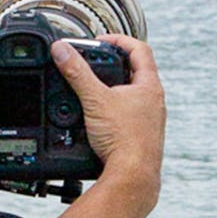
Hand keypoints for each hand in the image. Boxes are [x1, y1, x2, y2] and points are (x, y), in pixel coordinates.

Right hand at [50, 34, 165, 180]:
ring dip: (113, 88)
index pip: (140, 49)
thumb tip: (62, 50)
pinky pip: (128, 114)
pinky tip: (98, 117)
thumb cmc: (124, 141)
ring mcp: (150, 120)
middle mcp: (154, 102)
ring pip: (132, 94)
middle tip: (93, 63)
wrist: (132, 178)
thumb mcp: (95, 99)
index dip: (119, 40)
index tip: (100, 41)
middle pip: (136, 71)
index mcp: (149, 86)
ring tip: (92, 89)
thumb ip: (77, 72)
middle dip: (113, 64)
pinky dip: (113, 109)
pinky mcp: (142, 136)